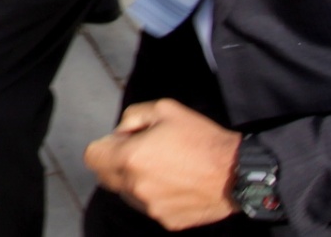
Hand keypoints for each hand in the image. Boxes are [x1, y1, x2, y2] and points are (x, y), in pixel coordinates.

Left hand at [85, 100, 241, 228]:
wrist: (237, 174)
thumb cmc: (202, 139)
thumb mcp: (164, 109)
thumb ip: (131, 117)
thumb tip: (121, 133)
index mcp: (130, 158)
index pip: (92, 157)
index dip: (105, 146)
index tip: (123, 142)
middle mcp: (136, 187)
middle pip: (106, 177)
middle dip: (117, 163)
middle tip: (144, 152)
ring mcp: (152, 208)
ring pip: (128, 194)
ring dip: (136, 181)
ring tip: (166, 168)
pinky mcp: (167, 221)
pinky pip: (150, 207)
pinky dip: (156, 196)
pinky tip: (177, 183)